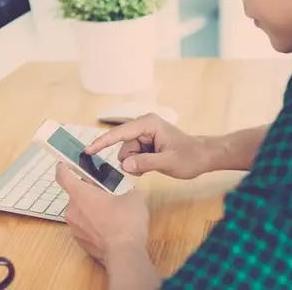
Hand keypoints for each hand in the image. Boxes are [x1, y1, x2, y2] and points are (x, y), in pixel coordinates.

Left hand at [55, 163, 148, 264]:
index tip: (65, 164)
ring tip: (109, 213)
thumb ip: (125, 189)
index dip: (63, 167)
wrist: (125, 254)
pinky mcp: (80, 242)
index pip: (63, 175)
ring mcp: (74, 228)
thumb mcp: (132, 196)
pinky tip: (108, 229)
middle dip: (88, 193)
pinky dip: (92, 225)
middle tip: (105, 193)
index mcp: (81, 194)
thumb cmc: (126, 221)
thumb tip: (126, 191)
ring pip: (80, 212)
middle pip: (75, 195)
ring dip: (90, 210)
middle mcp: (72, 210)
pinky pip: (84, 227)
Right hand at [85, 113, 224, 179]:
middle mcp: (143, 126)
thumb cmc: (190, 156)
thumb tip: (124, 165)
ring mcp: (144, 135)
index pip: (119, 133)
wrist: (204, 156)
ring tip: (153, 166)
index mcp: (148, 124)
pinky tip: (152, 165)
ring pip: (127, 153)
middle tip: (147, 168)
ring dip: (136, 164)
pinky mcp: (146, 143)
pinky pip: (133, 156)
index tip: (88, 150)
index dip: (102, 142)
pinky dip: (138, 164)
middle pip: (123, 146)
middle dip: (130, 160)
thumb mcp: (168, 162)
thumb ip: (145, 163)